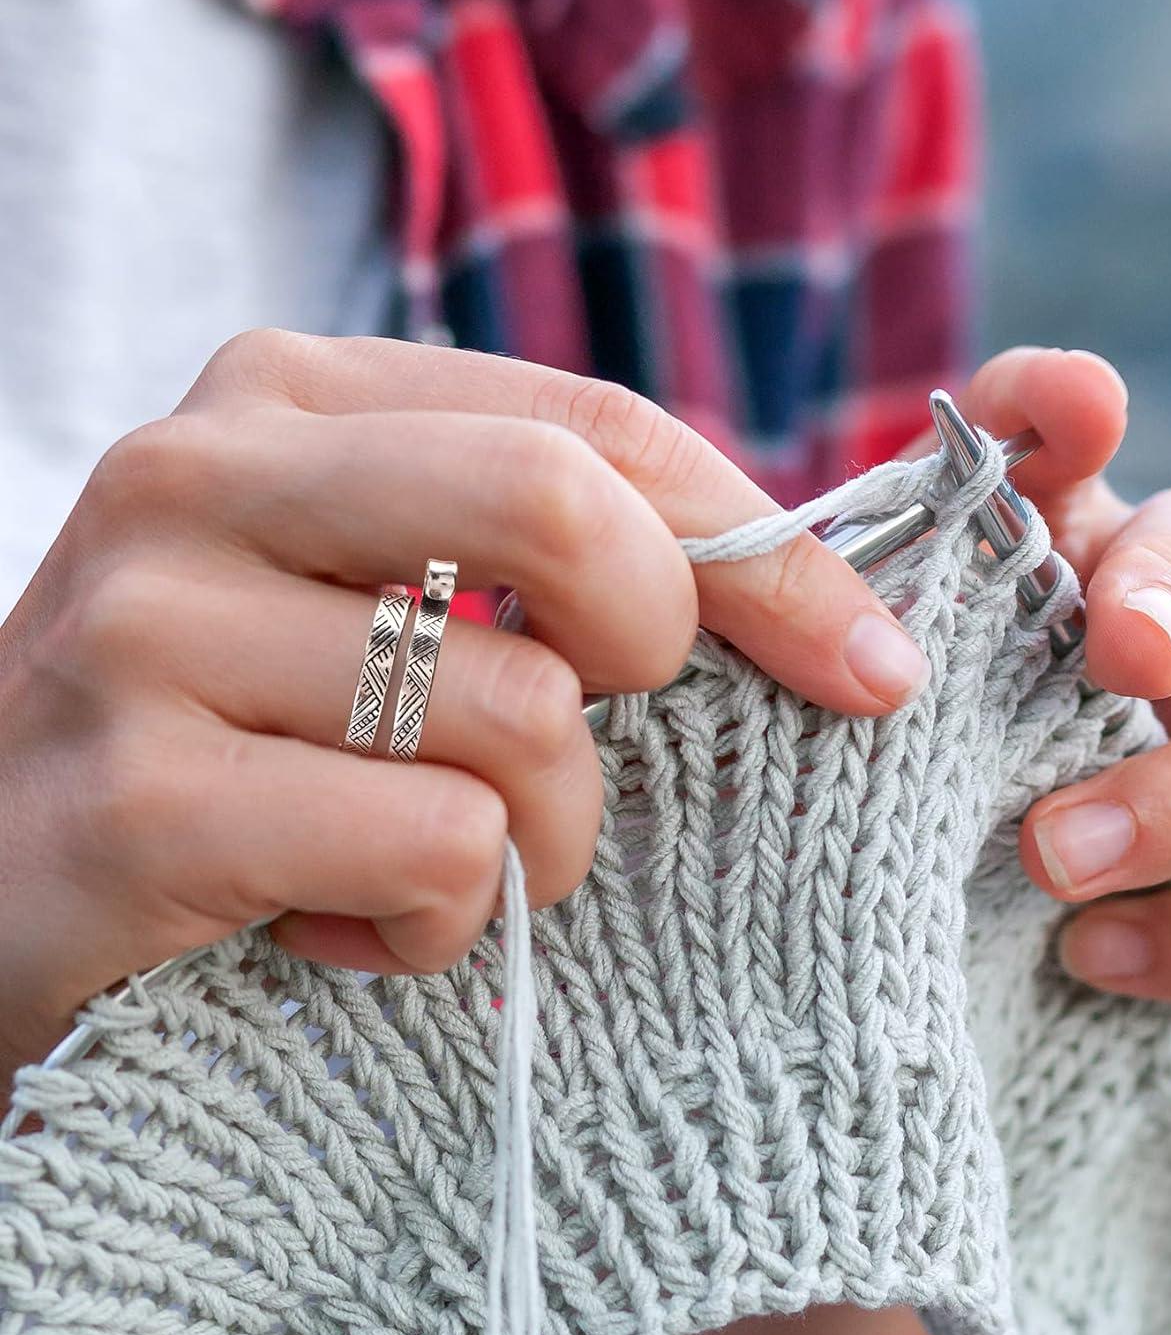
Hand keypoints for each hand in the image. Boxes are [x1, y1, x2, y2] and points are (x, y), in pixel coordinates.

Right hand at [0, 331, 927, 1079]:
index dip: (767, 548)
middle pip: (563, 506)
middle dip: (661, 649)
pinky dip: (447, 927)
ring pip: (521, 716)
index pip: (597, 426)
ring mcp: (150, 630)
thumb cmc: (244, 749)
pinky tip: (358, 932)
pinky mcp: (135, 800)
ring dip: (545, 837)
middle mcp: (203, 477)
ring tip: (442, 865)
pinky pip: (435, 851)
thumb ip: (536, 563)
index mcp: (289, 401)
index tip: (871, 666)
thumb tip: (799, 593)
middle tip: (616, 738)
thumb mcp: (379, 606)